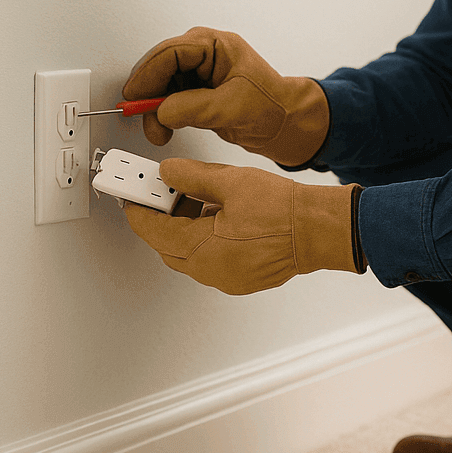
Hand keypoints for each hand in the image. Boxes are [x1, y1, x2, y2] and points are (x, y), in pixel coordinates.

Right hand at [123, 27, 329, 165]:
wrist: (285, 125)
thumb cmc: (273, 106)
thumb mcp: (233, 107)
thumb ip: (195, 107)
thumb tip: (162, 110)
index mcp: (216, 45)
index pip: (171, 52)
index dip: (148, 73)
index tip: (135, 95)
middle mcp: (205, 54)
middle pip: (160, 67)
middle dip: (150, 94)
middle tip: (143, 116)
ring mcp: (199, 73)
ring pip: (161, 84)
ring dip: (155, 109)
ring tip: (159, 131)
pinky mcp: (196, 92)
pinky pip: (169, 98)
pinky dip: (163, 114)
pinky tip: (166, 128)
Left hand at [125, 158, 361, 295]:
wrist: (319, 230)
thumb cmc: (284, 210)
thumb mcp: (230, 182)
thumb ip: (191, 176)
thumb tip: (167, 173)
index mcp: (202, 248)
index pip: (153, 230)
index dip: (138, 210)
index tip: (131, 195)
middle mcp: (210, 270)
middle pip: (167, 246)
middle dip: (160, 220)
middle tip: (162, 193)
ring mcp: (226, 278)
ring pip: (188, 255)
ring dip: (183, 230)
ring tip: (196, 200)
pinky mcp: (241, 279)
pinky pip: (209, 261)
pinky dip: (204, 241)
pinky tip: (217, 217)